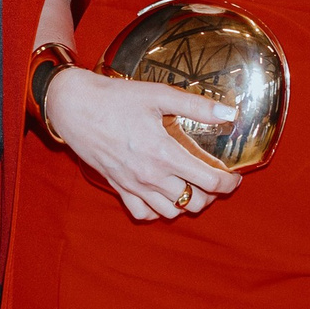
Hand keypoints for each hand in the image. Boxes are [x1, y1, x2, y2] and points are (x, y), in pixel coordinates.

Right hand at [44, 68, 244, 223]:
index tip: (234, 176)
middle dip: (211, 195)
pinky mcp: (118, 188)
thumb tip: (228, 113)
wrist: (75, 107)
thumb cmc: (116, 99)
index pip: (209, 182)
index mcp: (164, 154)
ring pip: (170, 212)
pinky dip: (156, 210)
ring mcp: (133, 185)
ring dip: (185, 203)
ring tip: (191, 187)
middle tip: (213, 180)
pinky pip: (142, 214)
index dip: (229, 183)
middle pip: (194, 203)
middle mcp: (150, 176)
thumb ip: (197, 106)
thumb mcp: (159, 94)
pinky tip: (162, 195)